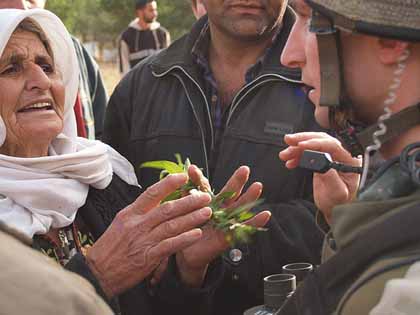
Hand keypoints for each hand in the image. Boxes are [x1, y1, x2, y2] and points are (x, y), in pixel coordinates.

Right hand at [85, 173, 211, 297]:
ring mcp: (143, 240)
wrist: (97, 273)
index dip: (168, 184)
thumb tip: (158, 201)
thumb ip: (140, 213)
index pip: (151, 194)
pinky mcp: (148, 257)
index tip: (183, 177)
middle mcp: (137, 225)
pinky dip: (184, 239)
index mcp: (130, 214)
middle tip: (205, 196)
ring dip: (192, 218)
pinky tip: (196, 234)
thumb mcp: (121, 224)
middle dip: (188, 201)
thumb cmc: (110, 248)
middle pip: (166, 209)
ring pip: (171, 225)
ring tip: (207, 212)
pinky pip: (170, 245)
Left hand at [175, 165, 270, 287]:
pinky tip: (265, 214)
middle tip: (244, 169)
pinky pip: (244, 228)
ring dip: (249, 198)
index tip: (191, 170)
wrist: (188, 250)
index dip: (197, 179)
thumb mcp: (183, 212)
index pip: (202, 187)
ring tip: (258, 186)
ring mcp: (226, 220)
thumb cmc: (187, 227)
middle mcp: (218, 208)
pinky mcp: (230, 234)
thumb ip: (184, 197)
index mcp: (205, 201)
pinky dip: (255, 222)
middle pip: (229, 193)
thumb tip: (179, 181)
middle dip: (236, 181)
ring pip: (239, 207)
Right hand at [279, 132, 360, 222]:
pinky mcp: (321, 159)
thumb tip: (320, 162)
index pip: (332, 145)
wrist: (335, 209)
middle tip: (289, 141)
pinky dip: (297, 155)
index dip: (315, 143)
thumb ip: (331, 177)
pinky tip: (290, 161)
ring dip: (296, 148)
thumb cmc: (340, 203)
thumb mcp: (337, 193)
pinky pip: (308, 152)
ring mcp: (331, 156)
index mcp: (350, 160)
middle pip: (321, 139)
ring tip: (285, 154)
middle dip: (303, 139)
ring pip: (312, 144)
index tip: (301, 145)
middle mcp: (342, 155)